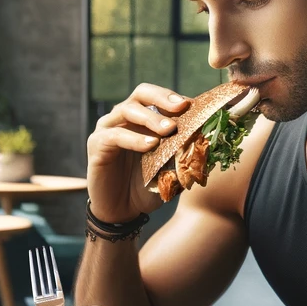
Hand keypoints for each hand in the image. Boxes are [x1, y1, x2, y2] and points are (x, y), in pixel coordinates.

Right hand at [87, 83, 190, 223]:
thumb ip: (184, 155)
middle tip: (181, 108)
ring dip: (151, 118)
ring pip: (127, 110)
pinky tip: (150, 146)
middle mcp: (123, 118)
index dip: (176, 99)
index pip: (158, 97)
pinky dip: (134, 139)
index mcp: (142, 118)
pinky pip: (115, 136)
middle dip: (163, 98)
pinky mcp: (96, 145)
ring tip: (169, 130)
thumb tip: (210, 143)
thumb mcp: (171, 170)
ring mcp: (107, 129)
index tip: (196, 106)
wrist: (122, 211)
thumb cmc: (146, 187)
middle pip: (141, 93)